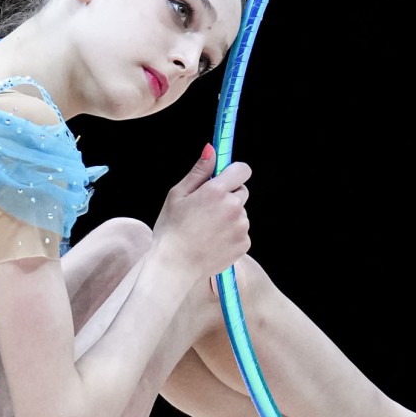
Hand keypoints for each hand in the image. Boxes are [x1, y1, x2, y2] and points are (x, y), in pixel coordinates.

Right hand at [150, 143, 251, 281]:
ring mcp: (241, 227)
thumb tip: (212, 149)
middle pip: (242, 192)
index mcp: (217, 191)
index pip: (242, 169)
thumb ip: (199, 171)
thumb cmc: (171, 230)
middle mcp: (234, 207)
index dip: (233, 172)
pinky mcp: (244, 244)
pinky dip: (230, 234)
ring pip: (240, 214)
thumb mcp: (177, 195)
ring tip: (206, 229)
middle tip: (206, 209)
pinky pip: (241, 232)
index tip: (224, 179)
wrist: (174, 266)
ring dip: (229, 217)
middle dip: (228, 196)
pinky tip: (212, 241)